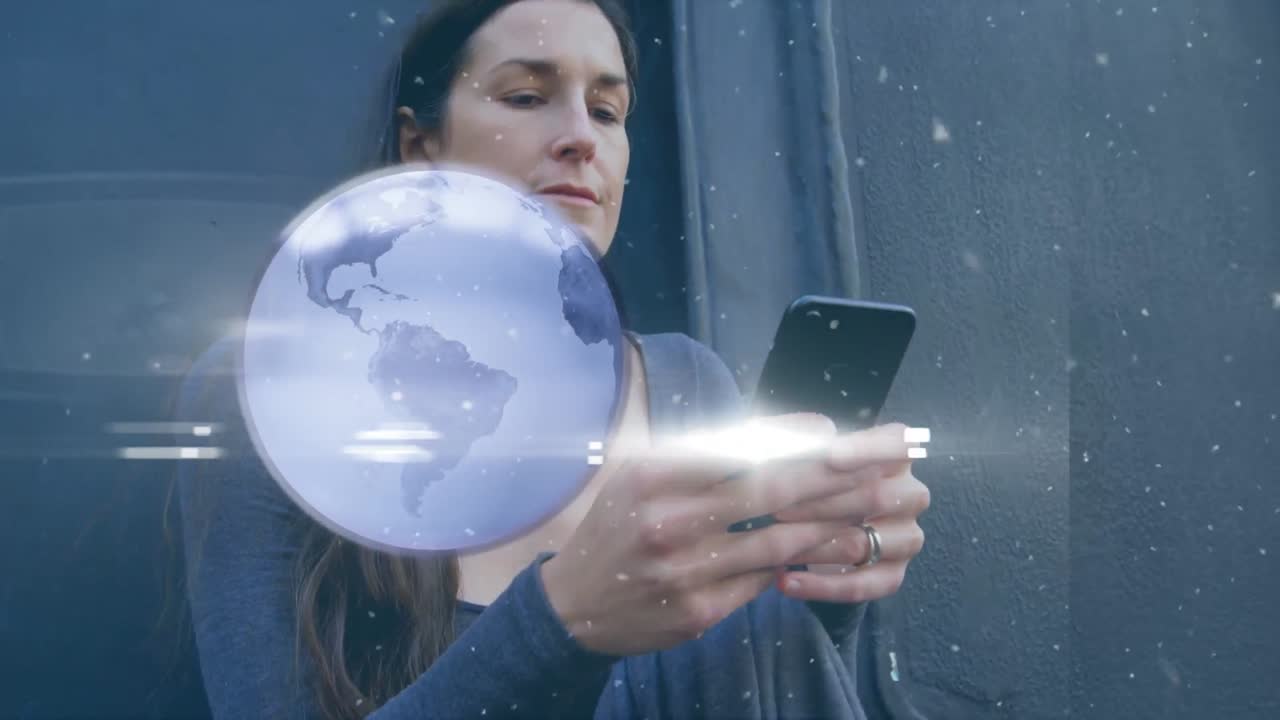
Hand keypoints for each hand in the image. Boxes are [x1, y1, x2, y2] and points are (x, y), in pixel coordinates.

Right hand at [540, 413, 906, 656]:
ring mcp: (685, 571)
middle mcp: (668, 521)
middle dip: (834, 474)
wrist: (573, 605)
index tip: (834, 429)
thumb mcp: (642, 471)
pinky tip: (833, 545)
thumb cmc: (618, 524)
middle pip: (770, 490)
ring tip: (876, 502)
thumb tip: (783, 432)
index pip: (738, 448)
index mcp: (652, 475)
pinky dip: (801, 561)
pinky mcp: (699, 612)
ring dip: (834, 520)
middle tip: (882, 460)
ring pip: (778, 539)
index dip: (793, 438)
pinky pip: (762, 579)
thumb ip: (703, 452)